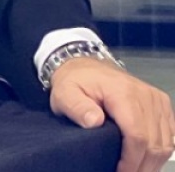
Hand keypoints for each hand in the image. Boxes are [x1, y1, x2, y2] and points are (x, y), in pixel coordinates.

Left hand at [49, 57, 174, 171]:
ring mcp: (157, 100)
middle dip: (143, 166)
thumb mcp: (65, 93)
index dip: (132, 160)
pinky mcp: (162, 105)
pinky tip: (147, 160)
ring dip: (153, 162)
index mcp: (124, 94)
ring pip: (167, 142)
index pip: (138, 136)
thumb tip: (94, 121)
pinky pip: (171, 134)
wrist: (85, 66)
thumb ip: (77, 108)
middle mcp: (146, 96)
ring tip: (135, 170)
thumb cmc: (75, 82)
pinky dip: (161, 151)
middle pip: (155, 143)